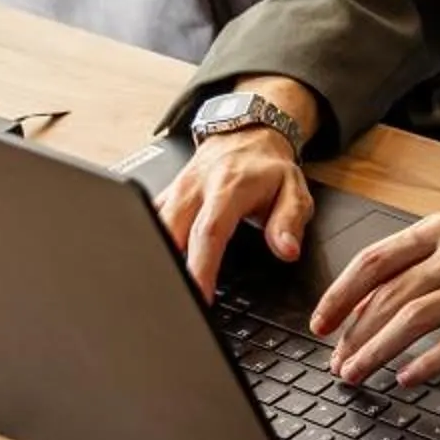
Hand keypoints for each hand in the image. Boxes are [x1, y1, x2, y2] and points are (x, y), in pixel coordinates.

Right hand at [155, 79, 321, 293]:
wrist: (247, 135)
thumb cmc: (268, 169)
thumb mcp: (294, 191)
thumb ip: (290, 222)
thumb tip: (287, 250)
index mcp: (227, 188)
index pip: (209, 233)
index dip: (200, 267)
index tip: (198, 297)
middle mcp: (195, 188)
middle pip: (170, 232)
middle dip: (167, 269)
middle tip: (171, 304)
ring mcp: (175, 190)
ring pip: (152, 225)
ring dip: (151, 257)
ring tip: (156, 291)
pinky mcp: (165, 194)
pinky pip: (147, 218)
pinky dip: (145, 242)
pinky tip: (147, 267)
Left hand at [310, 191, 439, 385]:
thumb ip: (424, 260)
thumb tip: (374, 296)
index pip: (374, 261)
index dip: (340, 295)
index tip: (321, 323)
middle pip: (387, 296)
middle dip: (353, 334)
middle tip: (336, 361)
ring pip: (412, 319)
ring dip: (376, 351)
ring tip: (356, 374)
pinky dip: (426, 363)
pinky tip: (408, 378)